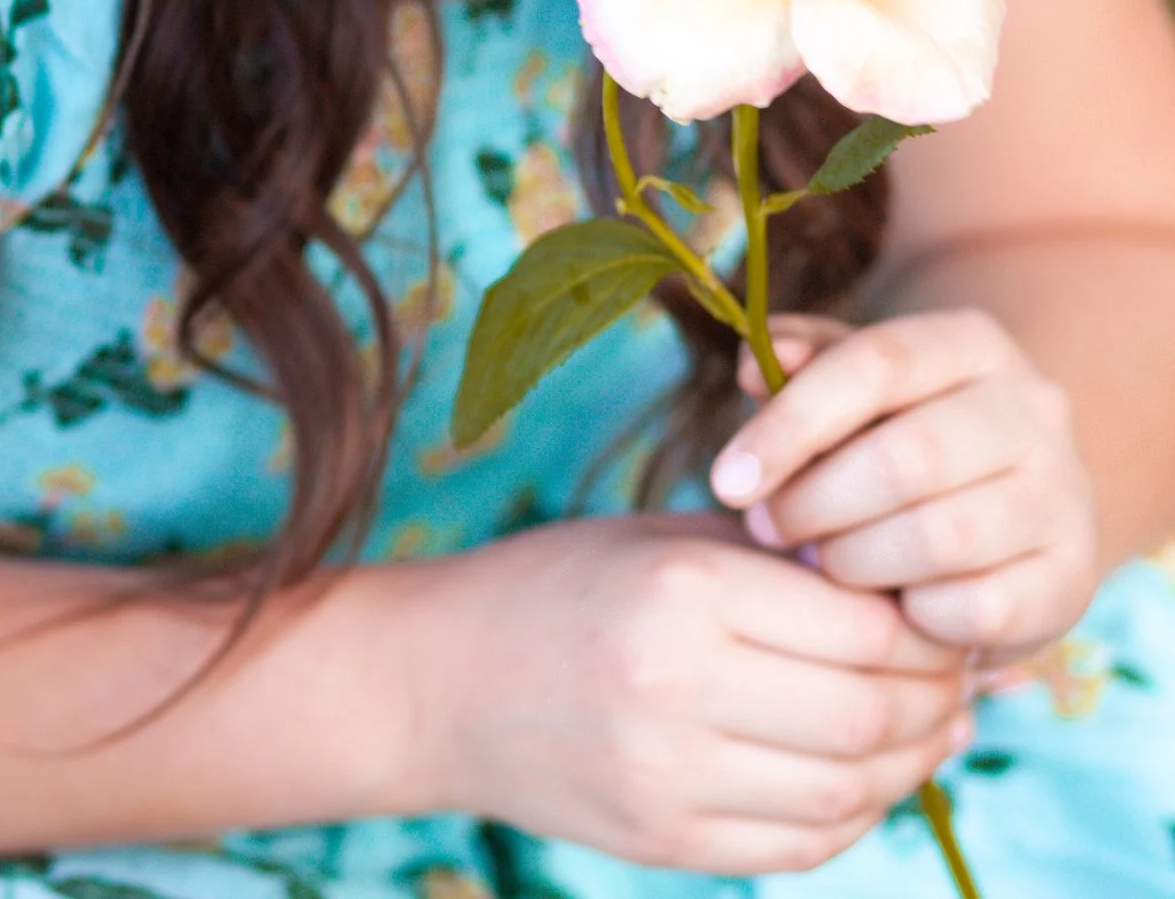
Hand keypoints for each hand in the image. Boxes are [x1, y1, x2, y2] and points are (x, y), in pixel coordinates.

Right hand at [426, 514, 969, 873]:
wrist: (433, 682)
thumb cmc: (557, 588)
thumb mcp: (660, 540)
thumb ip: (778, 565)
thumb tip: (915, 600)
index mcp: (681, 591)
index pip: (868, 629)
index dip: (926, 629)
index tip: (934, 616)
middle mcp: (677, 687)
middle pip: (873, 716)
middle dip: (935, 700)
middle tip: (949, 677)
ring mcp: (668, 776)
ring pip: (852, 789)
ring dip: (910, 762)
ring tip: (919, 728)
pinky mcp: (662, 838)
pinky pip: (804, 842)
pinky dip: (853, 812)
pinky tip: (857, 774)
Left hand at [710, 311, 1102, 657]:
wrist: (996, 515)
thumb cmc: (885, 439)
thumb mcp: (840, 392)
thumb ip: (795, 369)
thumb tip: (754, 364)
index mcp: (969, 343)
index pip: (874, 363)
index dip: (790, 424)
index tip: (724, 482)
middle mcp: (1034, 409)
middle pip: (908, 456)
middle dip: (814, 503)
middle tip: (767, 529)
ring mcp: (1064, 495)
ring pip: (942, 536)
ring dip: (856, 560)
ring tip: (823, 561)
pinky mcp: (1072, 580)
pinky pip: (976, 609)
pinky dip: (912, 615)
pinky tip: (888, 602)